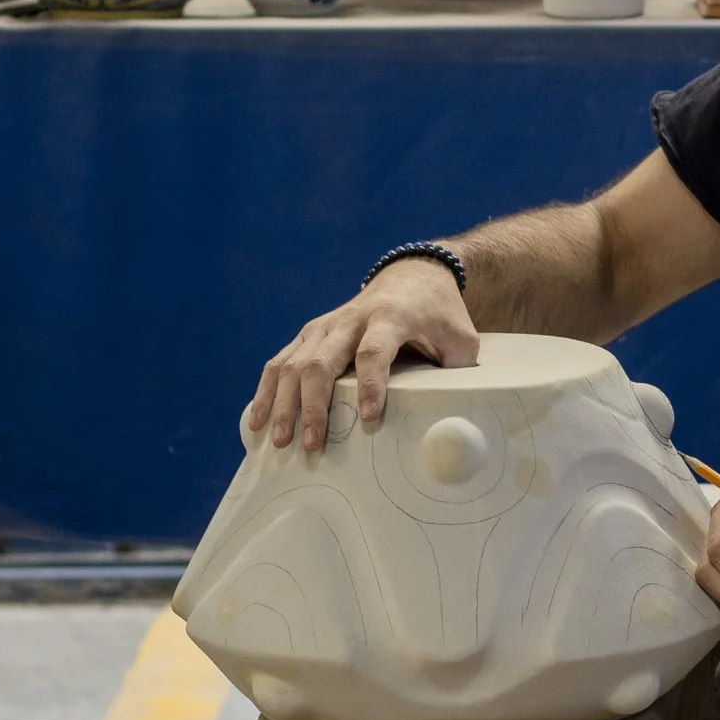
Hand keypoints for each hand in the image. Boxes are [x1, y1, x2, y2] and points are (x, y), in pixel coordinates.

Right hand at [246, 258, 478, 452]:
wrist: (413, 275)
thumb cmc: (440, 315)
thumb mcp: (462, 338)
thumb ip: (460, 372)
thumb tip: (453, 416)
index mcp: (390, 317)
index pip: (374, 352)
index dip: (371, 385)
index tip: (371, 418)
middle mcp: (350, 319)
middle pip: (322, 361)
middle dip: (313, 405)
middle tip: (310, 444)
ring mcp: (325, 326)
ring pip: (293, 363)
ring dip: (283, 403)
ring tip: (279, 441)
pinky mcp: (310, 334)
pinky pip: (280, 362)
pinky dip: (266, 392)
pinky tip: (257, 421)